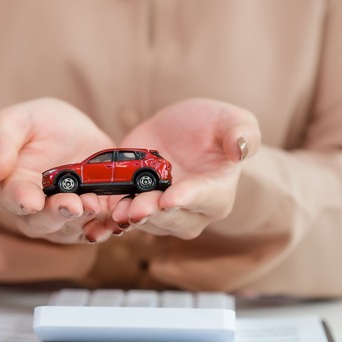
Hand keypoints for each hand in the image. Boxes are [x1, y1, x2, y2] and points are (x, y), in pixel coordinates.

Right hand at [0, 98, 116, 243]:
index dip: (21, 200)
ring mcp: (65, 218)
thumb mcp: (18, 119)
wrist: (77, 130)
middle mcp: (36, 210)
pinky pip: (99, 229)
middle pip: (41, 222)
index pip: (12, 198)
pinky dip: (106, 227)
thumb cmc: (40, 124)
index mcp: (12, 186)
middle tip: (72, 205)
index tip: (31, 201)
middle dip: (57, 215)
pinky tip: (115, 220)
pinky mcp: (93, 218)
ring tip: (94, 204)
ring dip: (83, 221)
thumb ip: (1, 140)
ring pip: (71, 229)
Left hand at [111, 99, 260, 238]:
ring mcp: (163, 214)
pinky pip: (123, 218)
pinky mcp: (137, 207)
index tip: (171, 198)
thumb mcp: (231, 120)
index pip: (205, 199)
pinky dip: (111, 217)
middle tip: (137, 207)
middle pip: (173, 218)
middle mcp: (192, 212)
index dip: (188, 199)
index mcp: (218, 193)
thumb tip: (242, 148)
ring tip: (117, 210)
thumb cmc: (212, 127)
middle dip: (153, 213)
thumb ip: (242, 132)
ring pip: (146, 221)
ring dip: (130, 216)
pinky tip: (99, 213)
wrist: (180, 132)